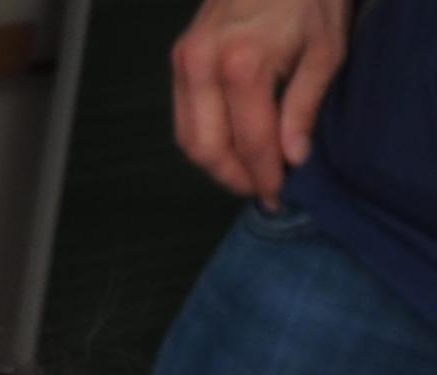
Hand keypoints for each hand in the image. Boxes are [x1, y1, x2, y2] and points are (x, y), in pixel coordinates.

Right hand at [172, 0, 351, 205]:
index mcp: (243, 65)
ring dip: (216, 163)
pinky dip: (204, 138)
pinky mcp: (178, 58)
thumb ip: (304, 106)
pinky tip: (231, 144)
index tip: (279, 195)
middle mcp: (203, 66)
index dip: (265, 174)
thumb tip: (292, 158)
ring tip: (247, 172)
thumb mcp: (325, 50)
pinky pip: (183, 115)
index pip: (251, 140)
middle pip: (208, 147)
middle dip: (234, 177)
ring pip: (188, 136)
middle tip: (261, 190)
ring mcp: (184, 62)